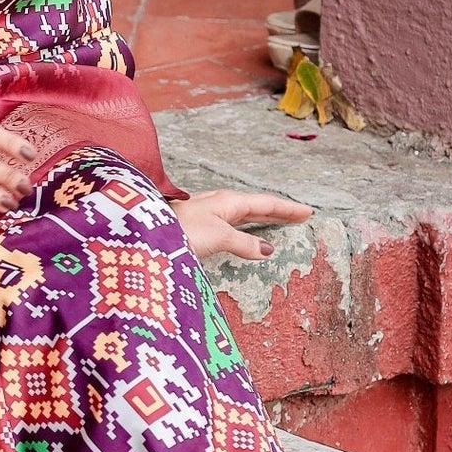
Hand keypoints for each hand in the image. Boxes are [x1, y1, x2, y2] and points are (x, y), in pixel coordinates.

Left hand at [169, 187, 311, 262]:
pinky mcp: (198, 226)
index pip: (266, 203)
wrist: (144, 234)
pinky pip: (232, 224)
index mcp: (228, 201)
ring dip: (263, 219)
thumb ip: (243, 244)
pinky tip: (245, 236)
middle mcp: (219, 204)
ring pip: (244, 215)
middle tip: (300, 216)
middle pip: (257, 207)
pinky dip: (247, 229)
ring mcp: (208, 213)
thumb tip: (266, 250)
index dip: (288, 209)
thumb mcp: (218, 237)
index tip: (308, 211)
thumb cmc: (180, 231)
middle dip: (279, 212)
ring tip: (279, 222)